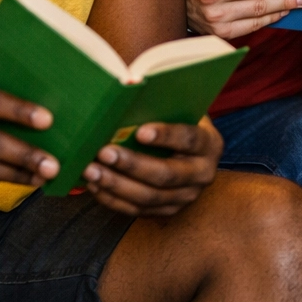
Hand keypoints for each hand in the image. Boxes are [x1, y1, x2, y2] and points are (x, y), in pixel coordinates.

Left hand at [82, 116, 221, 216]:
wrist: (189, 154)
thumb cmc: (178, 124)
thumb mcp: (180, 112)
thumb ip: (161, 108)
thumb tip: (129, 90)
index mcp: (209, 144)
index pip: (189, 140)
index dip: (166, 136)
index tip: (140, 132)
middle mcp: (202, 174)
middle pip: (166, 175)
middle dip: (132, 165)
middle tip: (104, 153)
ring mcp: (185, 196)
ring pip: (148, 197)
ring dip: (116, 184)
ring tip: (91, 170)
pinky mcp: (167, 211)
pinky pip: (136, 210)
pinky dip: (112, 198)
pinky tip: (94, 185)